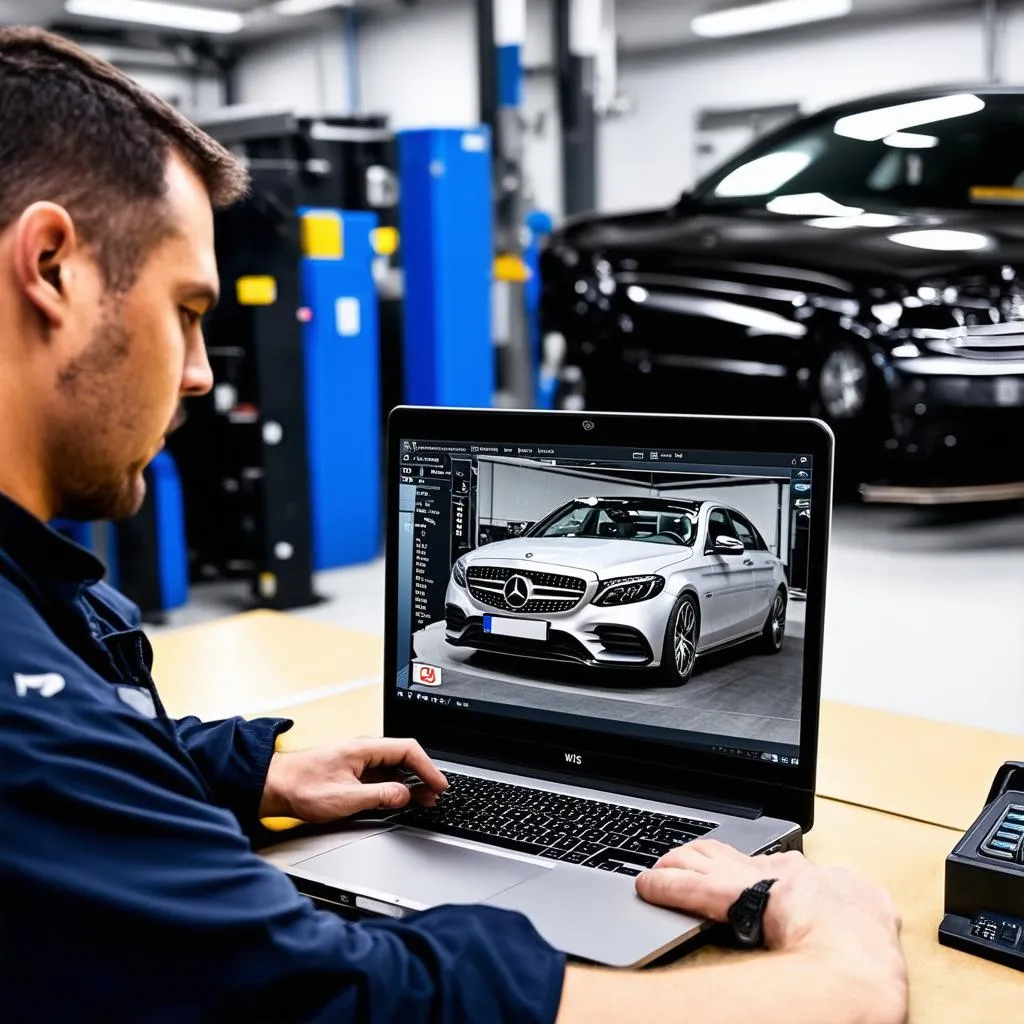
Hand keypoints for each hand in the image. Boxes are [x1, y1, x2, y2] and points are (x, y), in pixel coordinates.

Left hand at [259, 737, 447, 822]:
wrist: (274, 787)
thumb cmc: (301, 787)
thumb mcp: (346, 798)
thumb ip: (380, 796)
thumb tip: (404, 795)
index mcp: (364, 748)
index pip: (408, 750)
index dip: (428, 768)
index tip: (439, 784)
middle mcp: (363, 750)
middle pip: (404, 757)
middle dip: (423, 775)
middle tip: (435, 795)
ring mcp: (357, 760)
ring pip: (393, 766)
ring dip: (410, 782)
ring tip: (422, 799)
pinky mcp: (352, 771)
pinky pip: (381, 774)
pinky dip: (395, 785)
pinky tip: (398, 798)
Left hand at [636, 839, 901, 954]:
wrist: (859, 968)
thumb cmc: (873, 966)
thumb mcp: (878, 939)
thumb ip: (863, 933)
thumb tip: (862, 957)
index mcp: (834, 882)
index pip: (789, 868)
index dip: (760, 873)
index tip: (746, 878)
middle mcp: (796, 871)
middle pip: (743, 856)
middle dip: (712, 860)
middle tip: (686, 864)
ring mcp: (765, 879)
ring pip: (710, 862)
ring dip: (680, 865)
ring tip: (659, 870)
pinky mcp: (738, 893)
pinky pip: (694, 886)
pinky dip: (667, 885)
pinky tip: (647, 885)